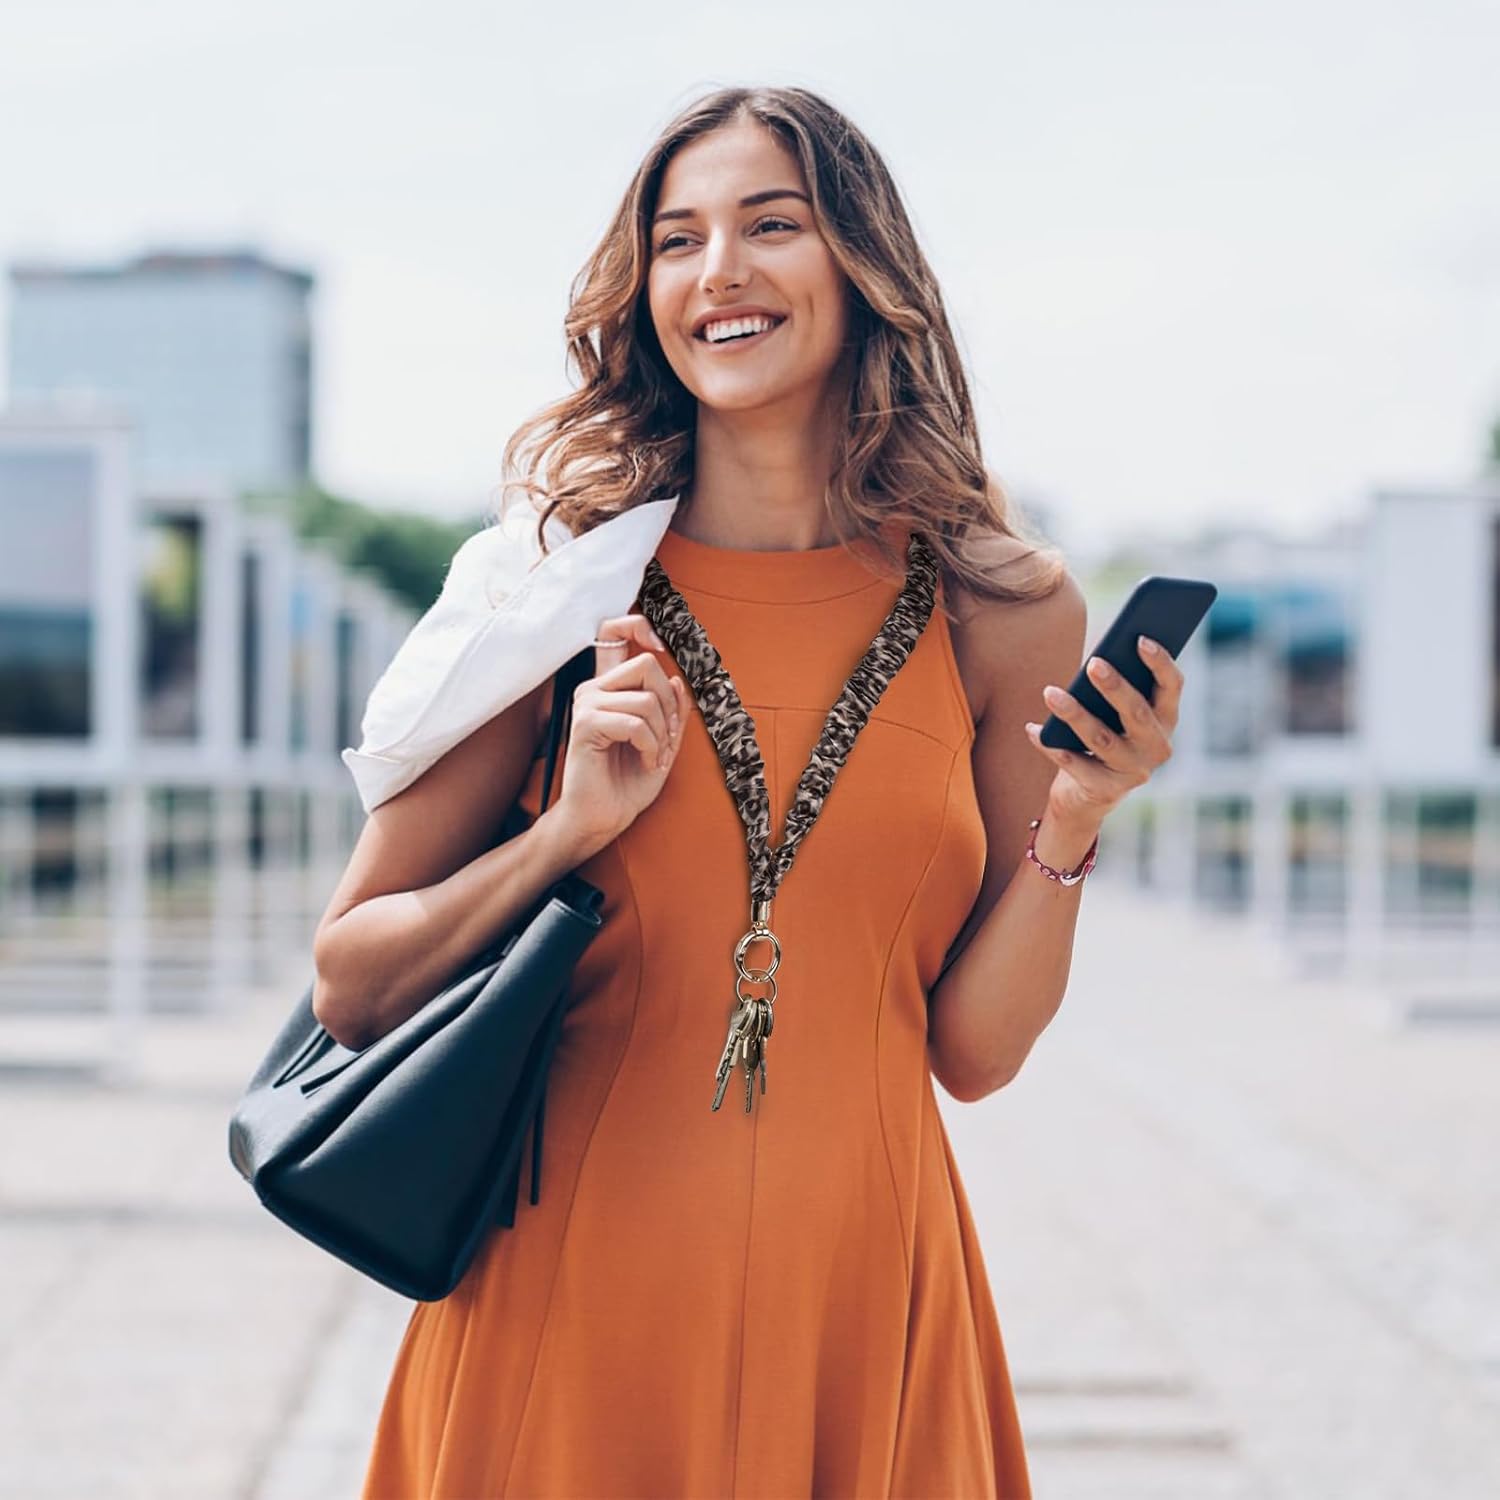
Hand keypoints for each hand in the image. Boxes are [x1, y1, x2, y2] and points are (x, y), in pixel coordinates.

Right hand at [552, 614, 688, 849]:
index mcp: (609, 687)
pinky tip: (646, 763)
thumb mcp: (663, 742)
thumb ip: (671, 710)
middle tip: (668, 737)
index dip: (638, 625)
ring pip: (646, 698)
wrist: (603, 818)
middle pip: (647, 664)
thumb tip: (676, 680)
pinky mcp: (585, 724)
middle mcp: (593, 689)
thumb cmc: (628, 783)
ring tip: (655, 757)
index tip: (661, 646)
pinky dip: (651, 746)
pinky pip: (636, 723)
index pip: (613, 631)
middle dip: (669, 704)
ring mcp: (586, 704)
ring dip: (662, 733)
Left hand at [1022, 635, 1182, 831]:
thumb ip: (1114, 688)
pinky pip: (1074, 764)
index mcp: (1165, 719)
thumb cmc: (1101, 735)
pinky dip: (1051, 746)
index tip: (1140, 639)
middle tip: (1092, 664)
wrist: (1087, 794)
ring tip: (1050, 693)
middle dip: (1114, 686)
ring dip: (1074, 714)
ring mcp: (1134, 772)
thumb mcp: (1112, 712)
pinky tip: (1033, 729)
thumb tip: (1097, 660)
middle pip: (1137, 712)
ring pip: (1102, 738)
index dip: (1160, 663)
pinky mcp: (1106, 790)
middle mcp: (1157, 747)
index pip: (1172, 687)